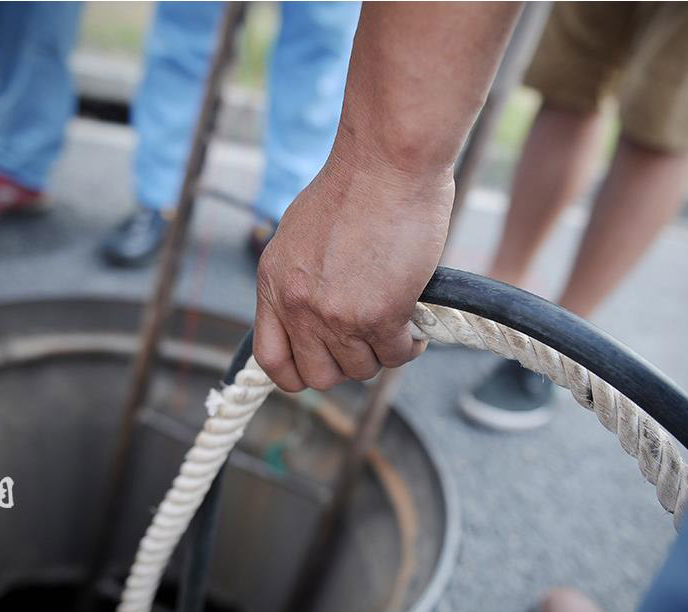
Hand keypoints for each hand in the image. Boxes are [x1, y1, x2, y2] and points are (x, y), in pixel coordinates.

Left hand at [253, 148, 452, 391]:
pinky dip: (409, 346)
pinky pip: (396, 355)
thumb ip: (298, 279)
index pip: (271, 360)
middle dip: (346, 364)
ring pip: (361, 369)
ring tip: (395, 323)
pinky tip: (415, 323)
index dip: (298, 373)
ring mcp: (337, 315)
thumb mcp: (300, 234)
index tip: (322, 362)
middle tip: (367, 339)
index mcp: (273, 284)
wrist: (387, 160)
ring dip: (381, 352)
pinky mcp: (380, 315)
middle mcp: (298, 306)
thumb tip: (310, 311)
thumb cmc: (354, 185)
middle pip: (318, 376)